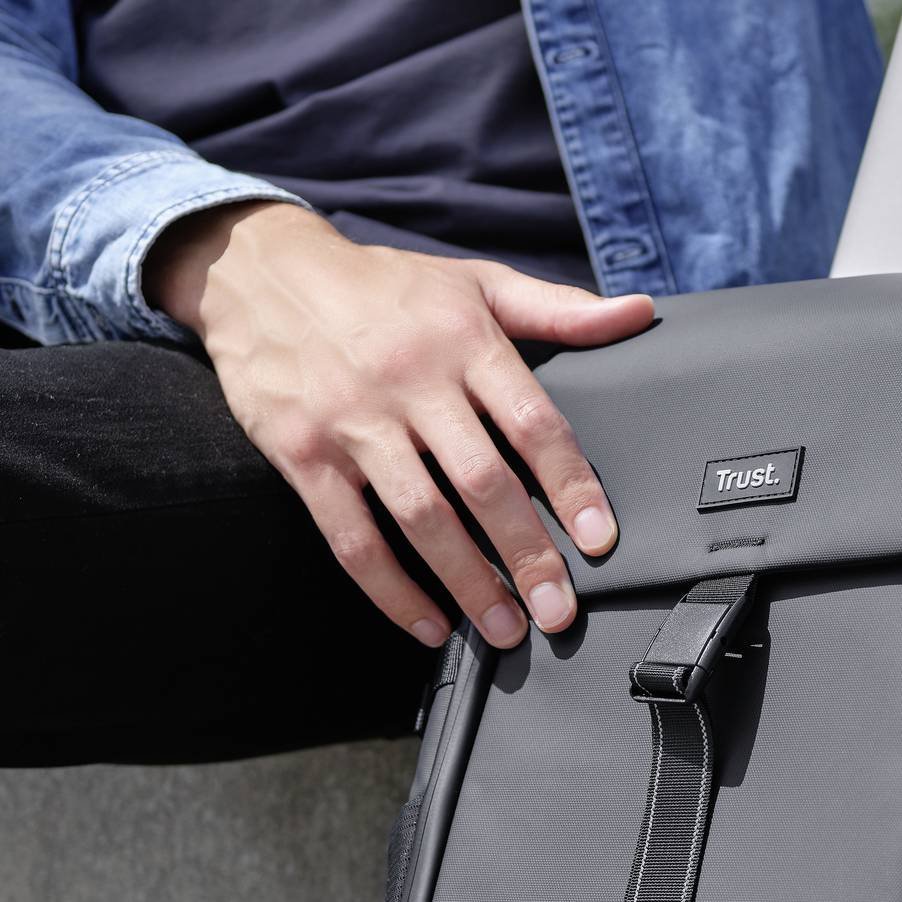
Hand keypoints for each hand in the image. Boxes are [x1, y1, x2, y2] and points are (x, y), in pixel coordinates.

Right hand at [147, 201, 652, 648]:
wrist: (262, 272)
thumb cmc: (384, 287)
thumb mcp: (475, 283)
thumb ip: (558, 309)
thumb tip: (639, 313)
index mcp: (465, 341)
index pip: (534, 423)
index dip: (572, 485)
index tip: (601, 538)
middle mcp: (412, 382)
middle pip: (482, 483)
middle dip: (527, 554)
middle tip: (558, 610)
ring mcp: (353, 422)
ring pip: (421, 518)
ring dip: (467, 583)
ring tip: (504, 629)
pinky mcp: (302, 455)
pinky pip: (351, 537)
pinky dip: (390, 590)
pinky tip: (427, 623)